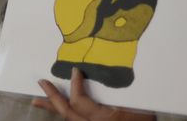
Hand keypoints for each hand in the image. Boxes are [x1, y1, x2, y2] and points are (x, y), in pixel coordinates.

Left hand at [34, 67, 155, 120]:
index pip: (79, 102)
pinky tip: (61, 108)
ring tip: (39, 101)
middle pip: (68, 114)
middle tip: (41, 83)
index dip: (75, 85)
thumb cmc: (147, 117)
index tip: (75, 71)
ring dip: (55, 108)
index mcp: (103, 119)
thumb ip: (118, 90)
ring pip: (71, 120)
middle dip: (52, 99)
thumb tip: (98, 73)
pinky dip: (68, 114)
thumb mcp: (138, 105)